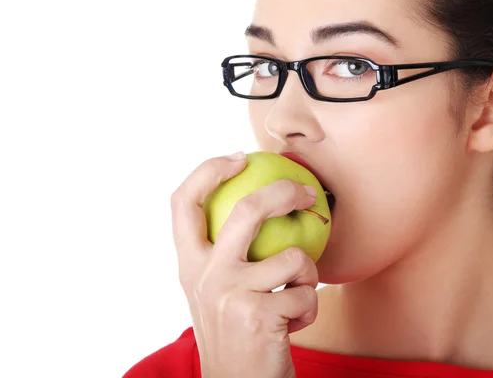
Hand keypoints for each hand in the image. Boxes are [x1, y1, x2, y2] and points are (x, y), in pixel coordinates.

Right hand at [171, 152, 319, 377]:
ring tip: (297, 293)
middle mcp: (203, 276)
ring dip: (308, 276)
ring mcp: (230, 294)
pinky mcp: (259, 315)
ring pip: (293, 257)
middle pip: (246, 211)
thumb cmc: (235, 334)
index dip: (208, 171)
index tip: (239, 158)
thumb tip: (257, 207)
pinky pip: (307, 294)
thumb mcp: (216, 291)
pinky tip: (293, 324)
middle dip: (283, 193)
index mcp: (188, 265)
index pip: (182, 203)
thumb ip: (225, 256)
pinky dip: (309, 308)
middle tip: (306, 192)